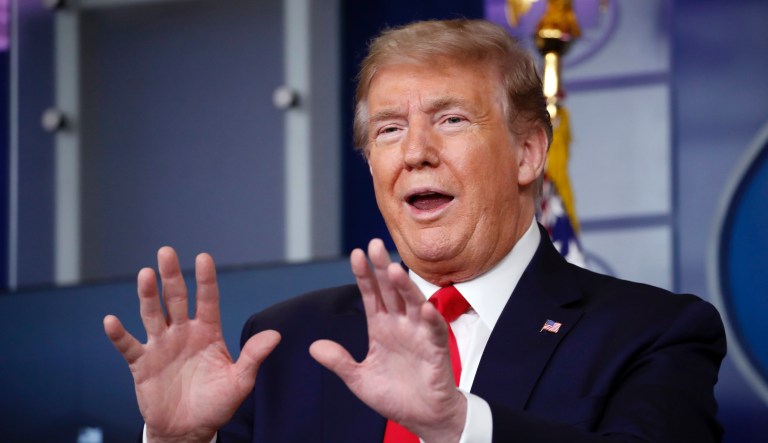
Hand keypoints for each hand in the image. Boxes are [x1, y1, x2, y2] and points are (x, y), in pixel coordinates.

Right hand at [103, 247, 280, 442]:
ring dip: (147, 295)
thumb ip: (253, 357)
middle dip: (171, 276)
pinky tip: (111, 320)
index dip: (205, 280)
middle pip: (176, 299)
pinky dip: (119, 334)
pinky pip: (128, 346)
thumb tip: (276, 335)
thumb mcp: (240, 381)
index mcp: (208, 332)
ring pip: (152, 314)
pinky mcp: (142, 364)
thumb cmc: (216, 403)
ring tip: (145, 274)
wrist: (189, 430)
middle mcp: (183, 333)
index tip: (203, 257)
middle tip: (166, 251)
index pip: (207, 300)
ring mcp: (161, 346)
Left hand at [309, 239, 466, 442]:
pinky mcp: (436, 350)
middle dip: (382, 268)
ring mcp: (419, 335)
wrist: (423, 418)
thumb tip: (313, 346)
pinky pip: (435, 332)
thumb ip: (339, 362)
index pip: (371, 295)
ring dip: (405, 288)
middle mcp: (401, 325)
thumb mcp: (359, 379)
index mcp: (381, 327)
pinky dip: (432, 320)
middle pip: (391, 290)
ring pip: (413, 304)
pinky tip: (427, 309)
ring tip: (394, 270)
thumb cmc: (396, 395)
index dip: (364, 275)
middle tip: (375, 244)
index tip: (356, 254)